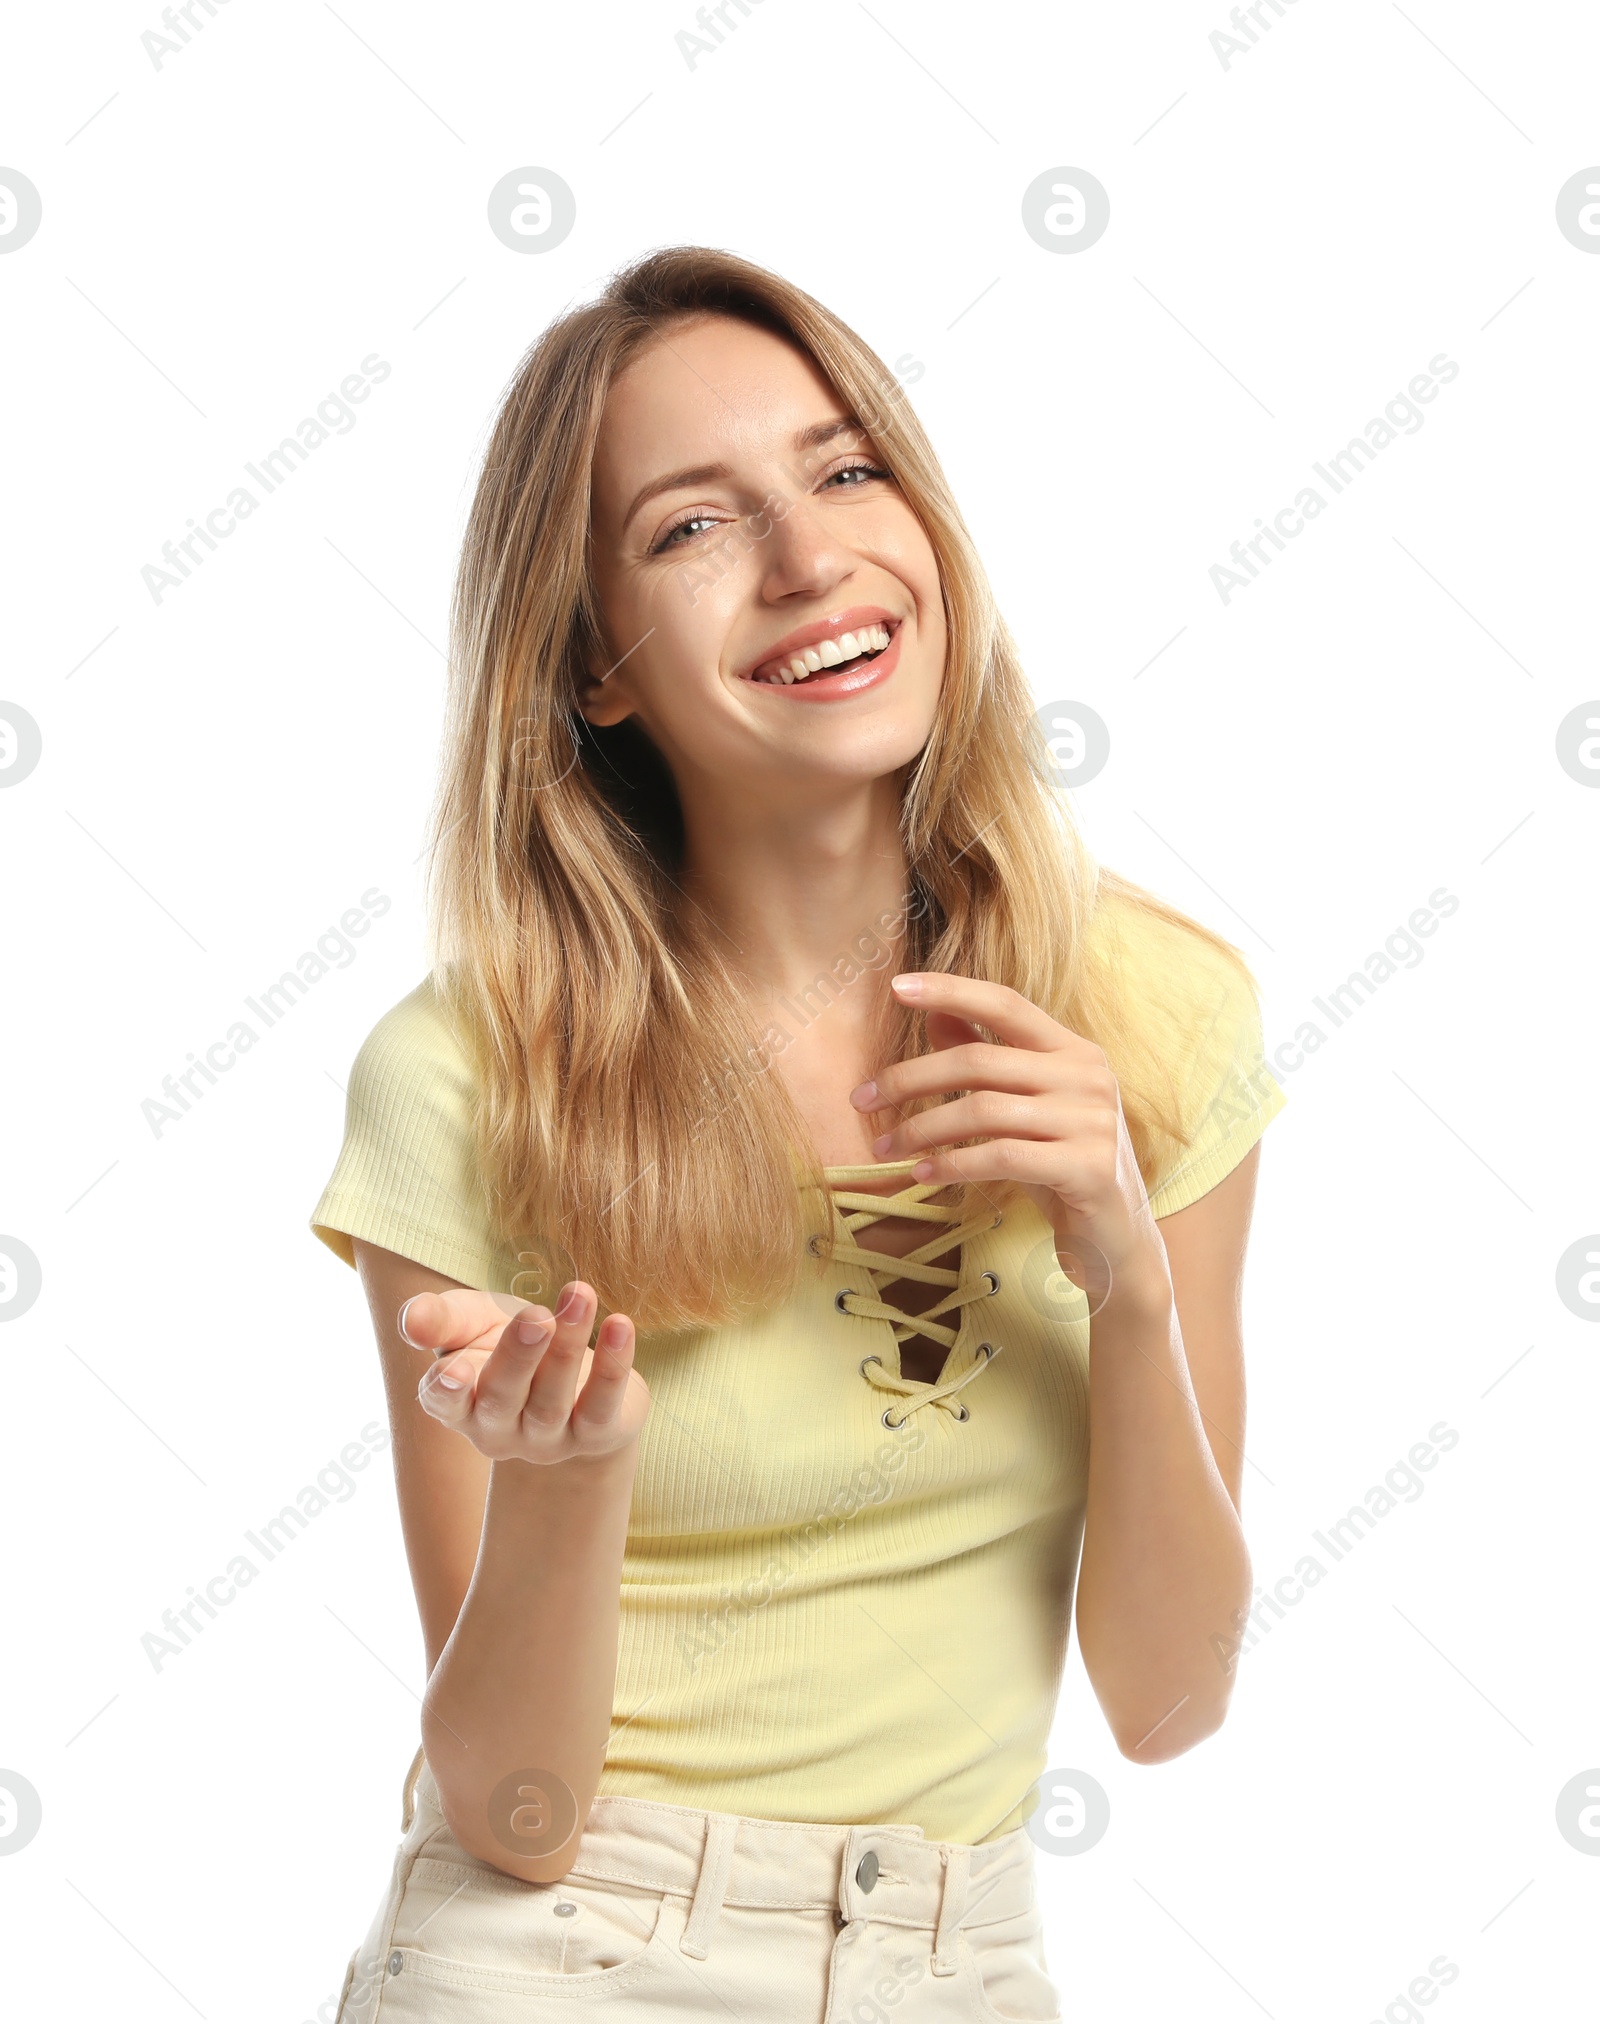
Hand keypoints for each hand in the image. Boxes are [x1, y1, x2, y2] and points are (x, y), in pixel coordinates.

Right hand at [402, 1281, 649, 1462]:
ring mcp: (548, 1440)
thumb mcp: (472, 1324)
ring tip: (580, 1296)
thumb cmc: (508, 1346)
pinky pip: (603, 1405)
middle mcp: (499, 1430)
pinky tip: (620, 1325)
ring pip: (553, 1400)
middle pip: (502, 1397)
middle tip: (536, 1316)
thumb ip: (441, 1319)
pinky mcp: (596, 1435)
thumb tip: (411, 1320)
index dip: (447, 1390)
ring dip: (568, 1347)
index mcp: (460, 1403)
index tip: (456, 1369)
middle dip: (518, 1356)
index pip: (444, 1401)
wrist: (575, 1381)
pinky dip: (613, 1366)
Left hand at [850, 972, 1161, 1283]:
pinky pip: (1001, 1157)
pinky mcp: (1088, 1168)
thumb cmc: (1058, 1164)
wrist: (1114, 1238)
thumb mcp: (1023, 1107)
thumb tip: (934, 1013)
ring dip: (921, 1130)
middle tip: (860, 1100)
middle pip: (979, 1060)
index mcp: (1073, 1049)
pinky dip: (952, 1165)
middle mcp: (1088, 1076)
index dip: (951, 990)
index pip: (1006, 1004)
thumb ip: (987, 1057)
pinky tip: (922, 1175)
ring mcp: (1092, 1121)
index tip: (896, 986)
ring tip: (886, 1148)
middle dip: (910, 1079)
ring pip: (983, 1111)